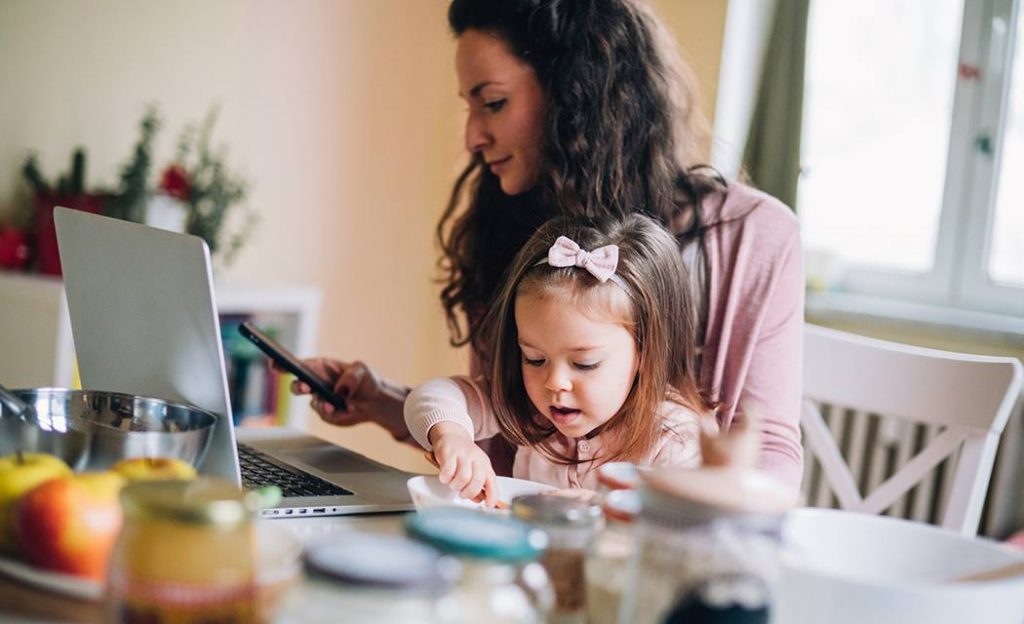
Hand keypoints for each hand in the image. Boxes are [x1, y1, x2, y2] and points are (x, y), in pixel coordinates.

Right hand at [282, 358, 406, 437]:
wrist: (376, 401)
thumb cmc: (366, 379)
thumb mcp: (363, 370)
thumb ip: (352, 376)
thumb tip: (340, 389)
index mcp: (321, 367)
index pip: (299, 364)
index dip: (283, 364)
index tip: (274, 363)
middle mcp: (316, 383)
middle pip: (297, 385)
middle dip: (298, 386)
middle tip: (305, 387)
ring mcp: (320, 399)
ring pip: (314, 404)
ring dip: (324, 405)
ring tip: (336, 406)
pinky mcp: (327, 414)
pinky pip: (327, 416)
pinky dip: (339, 414)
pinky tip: (351, 409)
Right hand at [429, 423, 496, 506]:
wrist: (451, 435)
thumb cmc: (463, 455)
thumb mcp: (474, 468)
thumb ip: (477, 485)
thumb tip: (480, 500)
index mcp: (484, 464)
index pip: (492, 481)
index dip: (492, 496)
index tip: (488, 505)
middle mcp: (476, 458)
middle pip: (477, 481)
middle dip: (469, 493)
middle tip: (463, 493)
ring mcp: (463, 455)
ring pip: (463, 478)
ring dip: (456, 486)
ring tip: (453, 483)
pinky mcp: (449, 453)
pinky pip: (448, 472)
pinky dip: (445, 479)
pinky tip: (446, 476)